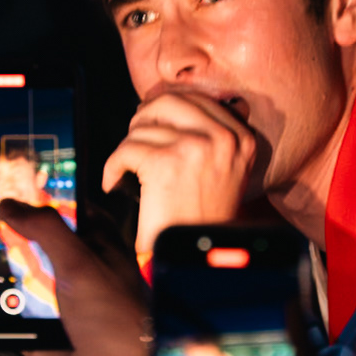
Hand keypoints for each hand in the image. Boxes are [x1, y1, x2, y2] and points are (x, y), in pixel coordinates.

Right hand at [0, 203, 148, 355]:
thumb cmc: (117, 317)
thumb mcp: (83, 262)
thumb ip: (47, 228)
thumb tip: (9, 204)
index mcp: (82, 237)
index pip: (39, 205)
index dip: (6, 196)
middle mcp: (60, 261)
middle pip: (4, 240)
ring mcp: (41, 294)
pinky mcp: (26, 326)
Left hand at [102, 89, 255, 253]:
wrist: (197, 257)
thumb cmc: (203, 218)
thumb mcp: (225, 171)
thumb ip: (211, 136)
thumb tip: (170, 102)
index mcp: (242, 139)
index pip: (197, 99)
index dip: (167, 109)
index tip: (152, 124)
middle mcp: (224, 139)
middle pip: (169, 101)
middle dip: (145, 119)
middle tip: (135, 142)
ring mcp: (196, 148)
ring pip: (143, 125)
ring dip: (128, 148)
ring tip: (128, 169)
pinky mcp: (166, 163)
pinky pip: (126, 150)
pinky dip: (113, 167)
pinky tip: (115, 182)